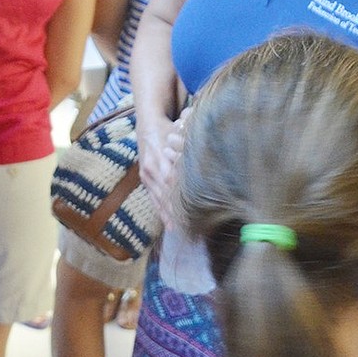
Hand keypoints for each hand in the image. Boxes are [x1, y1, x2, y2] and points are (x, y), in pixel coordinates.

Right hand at [138, 108, 189, 229]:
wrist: (146, 126)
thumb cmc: (168, 129)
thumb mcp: (180, 134)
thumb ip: (190, 145)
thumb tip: (213, 155)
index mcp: (160, 158)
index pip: (174, 181)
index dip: (184, 196)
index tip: (198, 210)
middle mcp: (152, 169)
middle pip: (167, 194)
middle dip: (179, 211)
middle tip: (195, 227)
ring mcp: (147, 176)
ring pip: (160, 200)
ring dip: (171, 216)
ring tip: (184, 231)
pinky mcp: (144, 181)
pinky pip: (153, 200)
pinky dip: (162, 213)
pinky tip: (171, 226)